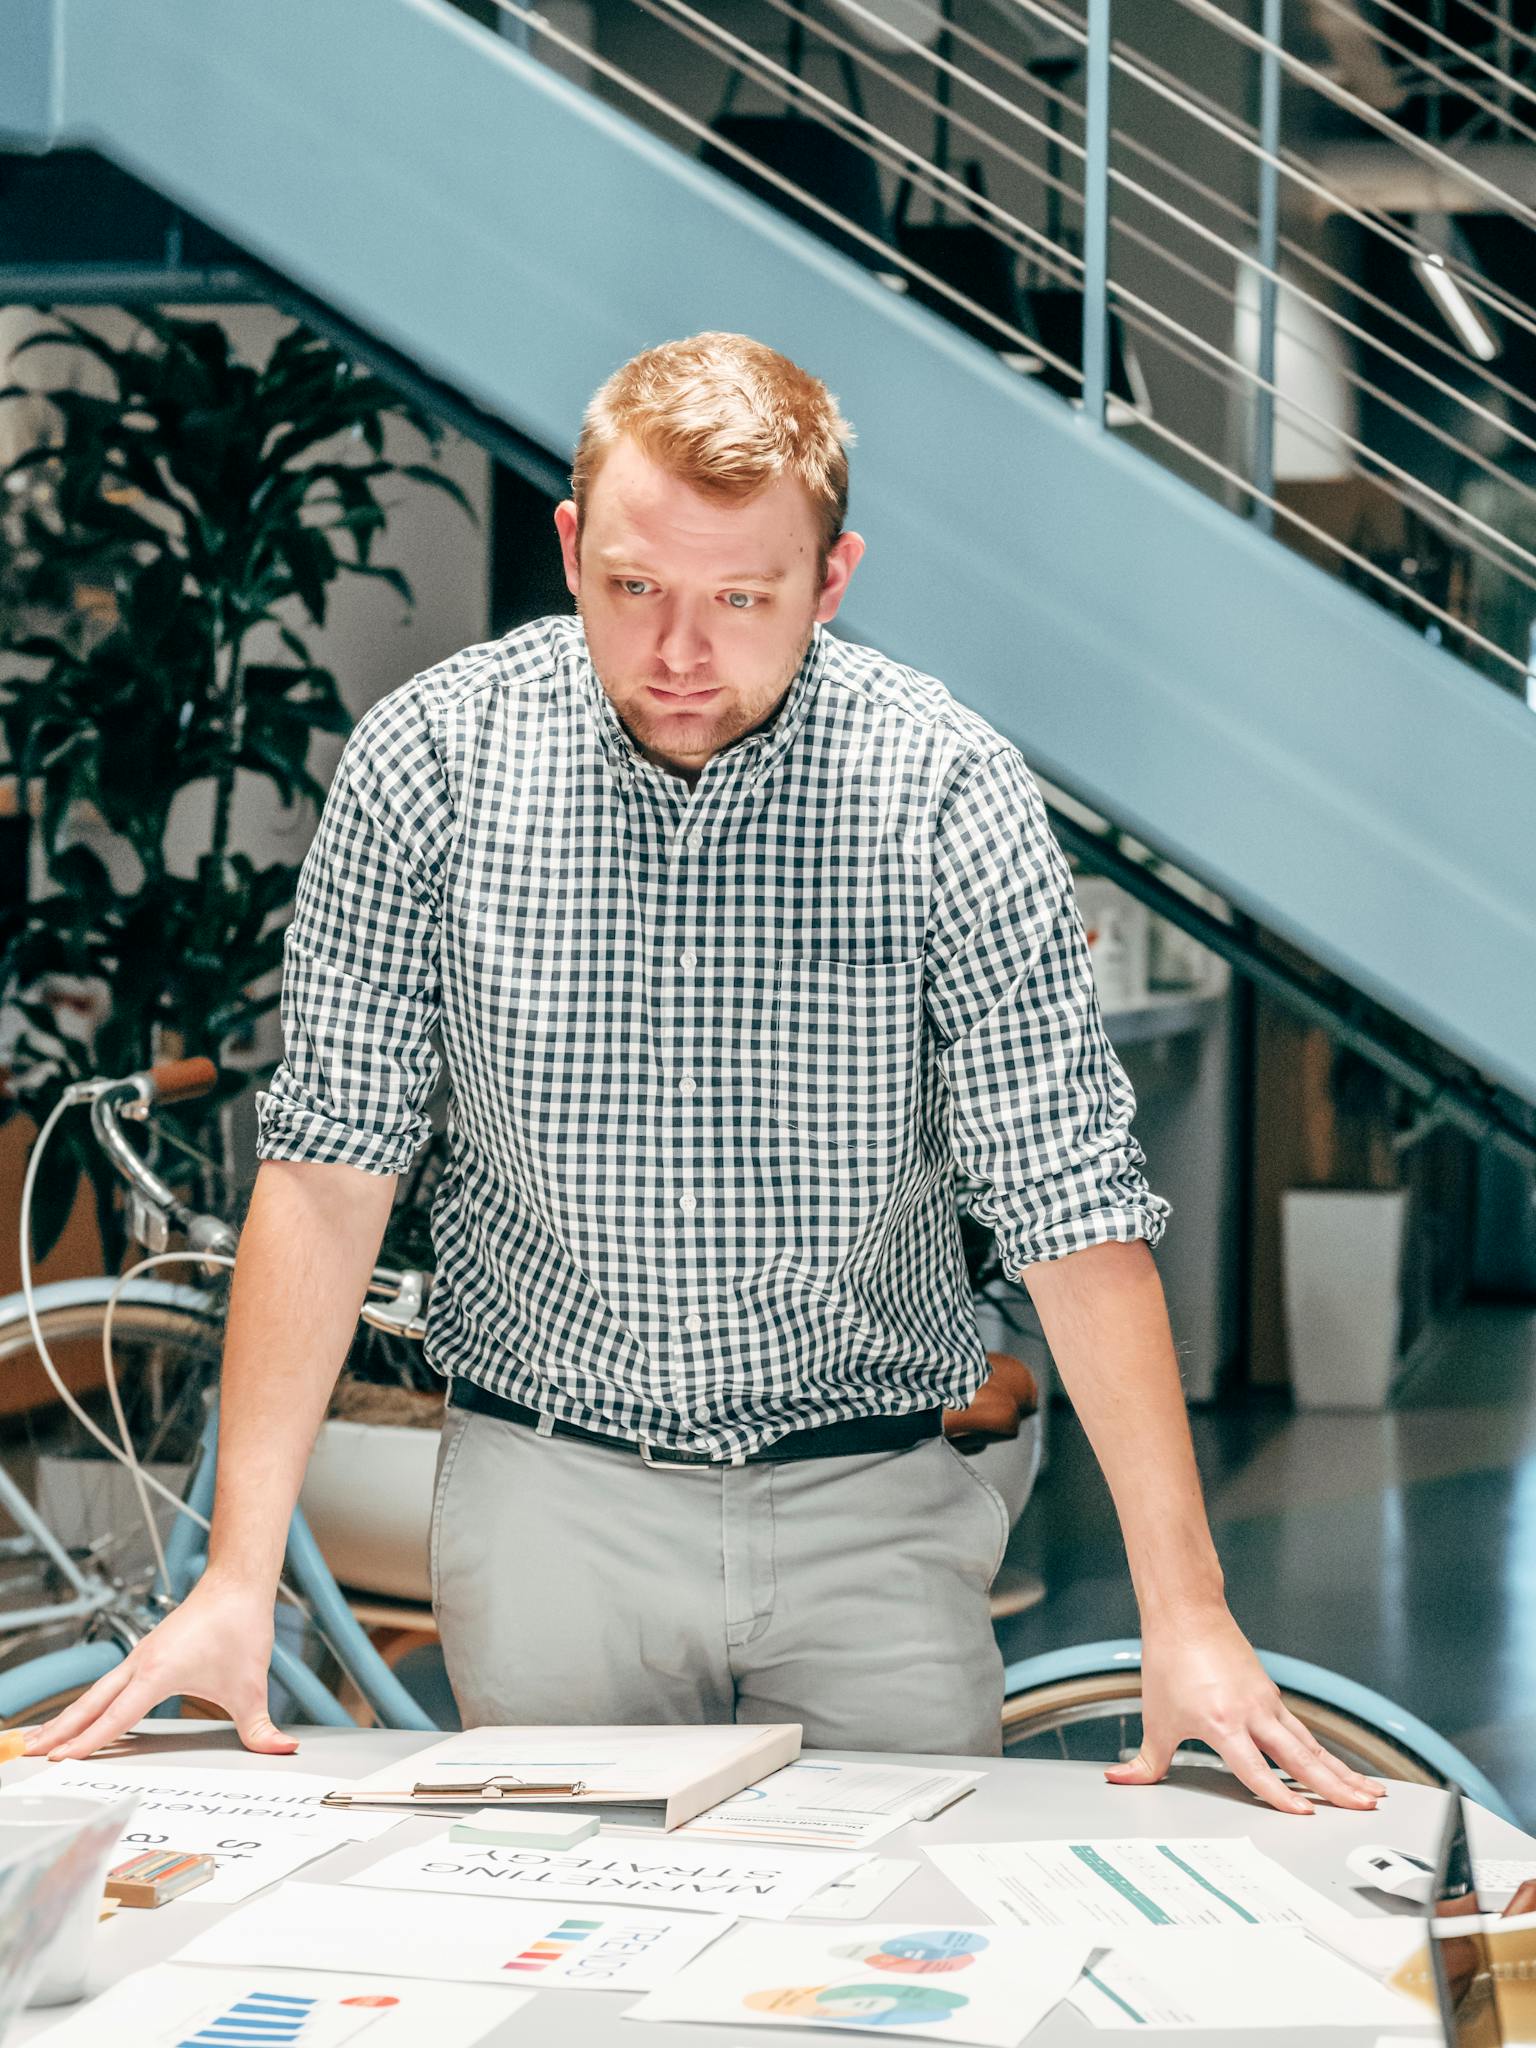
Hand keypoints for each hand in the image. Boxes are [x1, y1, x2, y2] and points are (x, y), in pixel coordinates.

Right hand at [22, 1579, 298, 1762]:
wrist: (238, 1583)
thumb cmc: (241, 1625)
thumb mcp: (252, 1685)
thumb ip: (261, 1725)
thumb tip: (283, 1748)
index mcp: (159, 1672)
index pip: (117, 1716)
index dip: (89, 1741)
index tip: (62, 1760)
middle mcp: (142, 1662)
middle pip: (92, 1703)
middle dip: (61, 1730)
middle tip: (32, 1753)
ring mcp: (141, 1656)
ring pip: (96, 1692)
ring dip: (68, 1716)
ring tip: (41, 1739)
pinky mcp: (147, 1652)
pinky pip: (109, 1682)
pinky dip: (89, 1701)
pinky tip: (82, 1714)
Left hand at [1104, 1608, 1385, 1814]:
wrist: (1186, 1613)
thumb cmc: (1169, 1660)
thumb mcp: (1155, 1717)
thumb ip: (1144, 1760)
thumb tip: (1119, 1780)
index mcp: (1222, 1722)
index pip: (1257, 1769)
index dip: (1280, 1795)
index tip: (1305, 1814)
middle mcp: (1252, 1713)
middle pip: (1301, 1758)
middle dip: (1335, 1786)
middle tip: (1365, 1808)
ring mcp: (1266, 1702)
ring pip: (1311, 1744)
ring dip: (1341, 1771)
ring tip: (1370, 1794)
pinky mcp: (1270, 1694)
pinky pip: (1303, 1730)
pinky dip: (1324, 1752)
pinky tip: (1339, 1767)